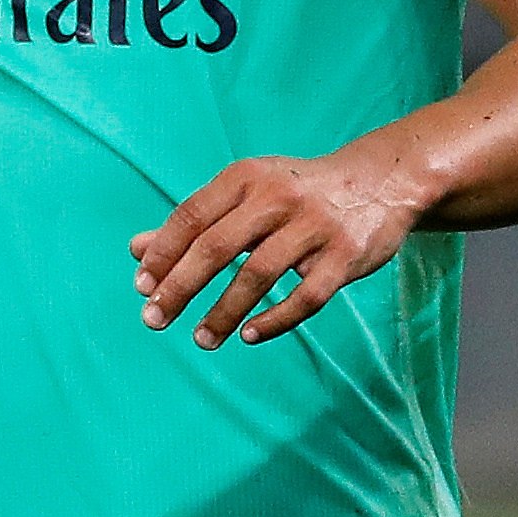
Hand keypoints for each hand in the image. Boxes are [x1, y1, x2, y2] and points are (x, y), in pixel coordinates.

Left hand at [131, 144, 427, 348]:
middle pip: (216, 247)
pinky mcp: (345, 256)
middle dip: (180, 287)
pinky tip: (249, 335)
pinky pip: (307, 297)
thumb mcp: (245, 193)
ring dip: (223, 311)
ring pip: (258, 275)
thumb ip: (194, 222)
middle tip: (153, 319)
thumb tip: (136, 251)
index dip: (162, 253)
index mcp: (245, 178)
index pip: (191, 217)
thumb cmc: (295, 192)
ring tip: (200, 339)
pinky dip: (276, 319)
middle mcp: (276, 197)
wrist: (380, 181)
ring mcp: (314, 227)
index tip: (141, 287)